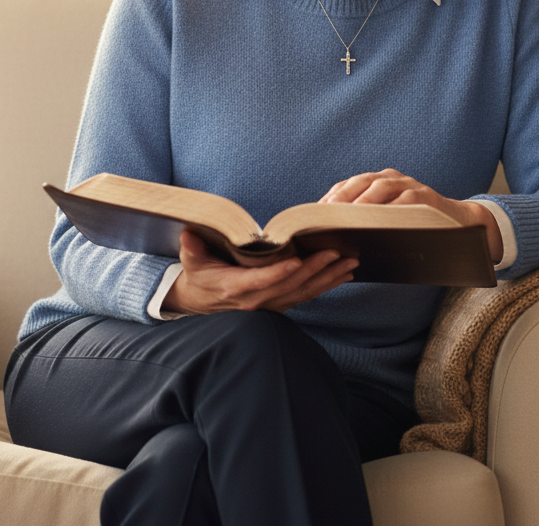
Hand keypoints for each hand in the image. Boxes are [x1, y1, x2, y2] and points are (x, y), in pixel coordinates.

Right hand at [163, 229, 357, 314]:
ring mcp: (270, 304)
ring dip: (328, 279)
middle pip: (290, 286)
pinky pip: (306, 296)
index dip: (279, 272)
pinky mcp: (279, 304)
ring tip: (351, 263)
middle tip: (338, 253)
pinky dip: (326, 285)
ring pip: (303, 293)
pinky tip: (344, 275)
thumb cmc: (199, 275)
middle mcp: (256, 300)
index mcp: (235, 287)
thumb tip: (188, 233)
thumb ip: (191, 249)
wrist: (200, 301)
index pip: (261, 281)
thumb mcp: (191, 261)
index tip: (297, 260)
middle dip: (315, 270)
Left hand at [320, 168, 503, 263]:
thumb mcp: (388, 223)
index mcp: (378, 183)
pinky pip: (406, 200)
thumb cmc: (415, 228)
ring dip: (363, 201)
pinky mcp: (426, 196)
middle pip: (361, 182)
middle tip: (326, 215)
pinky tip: (380, 222)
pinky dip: (392, 210)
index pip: (348, 186)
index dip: (331, 197)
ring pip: (381, 187)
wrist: (458, 224)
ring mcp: (410, 185)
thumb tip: (334, 241)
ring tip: (348, 218)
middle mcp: (392, 178)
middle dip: (342, 197)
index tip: (314, 214)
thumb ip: (367, 225)